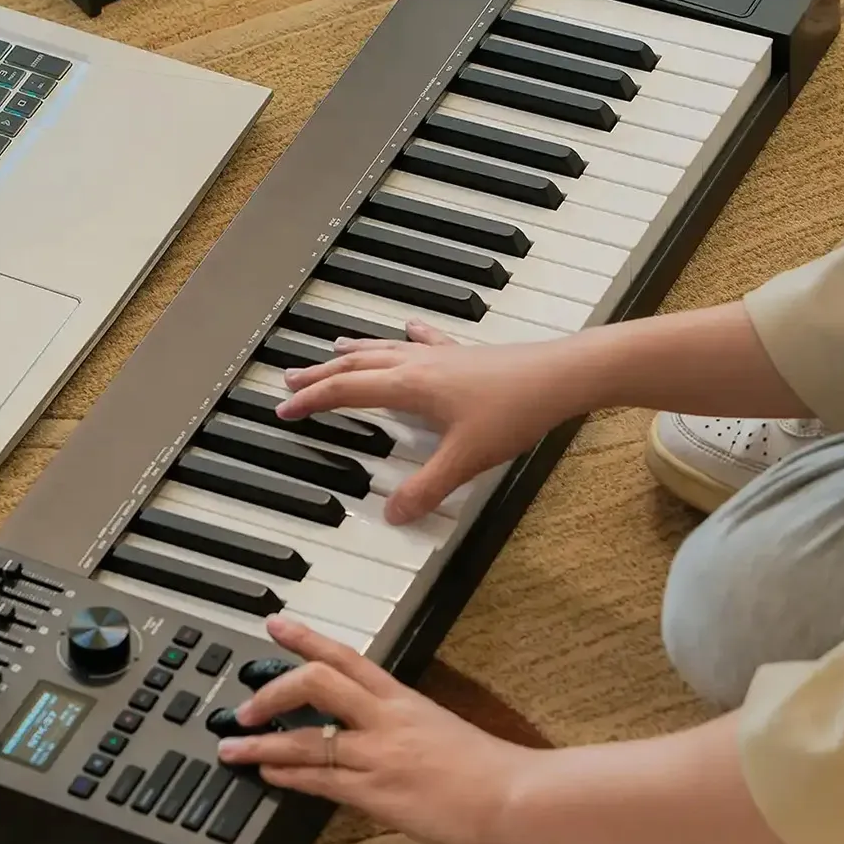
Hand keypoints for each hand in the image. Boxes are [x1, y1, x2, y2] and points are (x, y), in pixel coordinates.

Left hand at [215, 616, 540, 843]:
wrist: (517, 795)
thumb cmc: (490, 769)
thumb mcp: (440, 733)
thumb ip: (403, 728)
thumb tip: (376, 736)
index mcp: (404, 699)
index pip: (347, 657)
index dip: (307, 638)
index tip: (276, 625)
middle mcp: (386, 719)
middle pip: (319, 683)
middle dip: (274, 689)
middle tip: (244, 703)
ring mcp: (380, 755)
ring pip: (308, 738)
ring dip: (263, 744)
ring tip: (232, 747)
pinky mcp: (378, 794)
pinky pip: (323, 780)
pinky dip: (289, 775)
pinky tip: (268, 774)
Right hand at [276, 321, 582, 522]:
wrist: (559, 377)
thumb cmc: (514, 410)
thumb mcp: (465, 460)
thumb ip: (426, 489)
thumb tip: (393, 515)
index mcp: (408, 386)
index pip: (346, 392)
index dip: (312, 401)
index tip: (284, 409)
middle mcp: (417, 364)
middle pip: (356, 365)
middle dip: (320, 374)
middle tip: (291, 379)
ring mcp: (441, 356)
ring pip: (383, 349)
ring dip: (353, 353)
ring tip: (332, 350)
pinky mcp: (465, 356)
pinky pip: (425, 341)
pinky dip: (408, 336)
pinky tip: (410, 328)